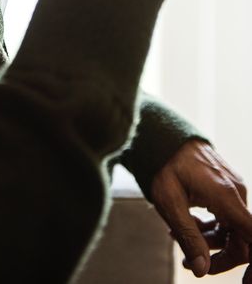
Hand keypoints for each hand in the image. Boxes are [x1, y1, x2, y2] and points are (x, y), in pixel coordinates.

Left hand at [150, 139, 251, 277]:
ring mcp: (232, 189)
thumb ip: (188, 236)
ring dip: (210, 240)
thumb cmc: (164, 164)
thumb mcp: (169, 202)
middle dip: (219, 256)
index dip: (251, 265)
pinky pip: (226, 215)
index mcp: (226, 197)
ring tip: (177, 238)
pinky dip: (210, 226)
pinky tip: (187, 225)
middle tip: (189, 263)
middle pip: (242, 239)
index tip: (246, 283)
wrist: (163, 135)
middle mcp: (236, 192)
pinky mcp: (226, 187)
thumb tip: (201, 270)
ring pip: (232, 228)